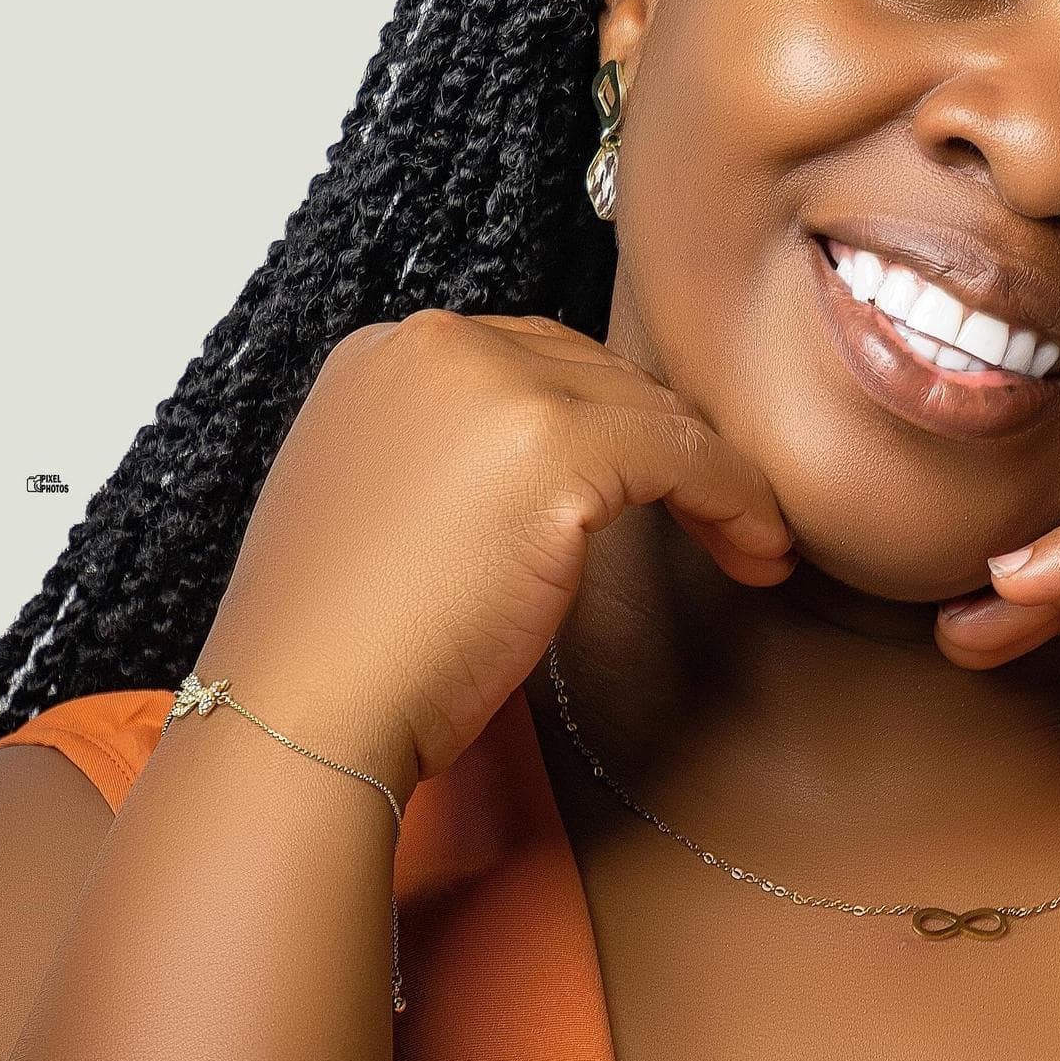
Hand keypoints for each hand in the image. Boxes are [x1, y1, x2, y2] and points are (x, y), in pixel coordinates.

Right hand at [194, 310, 796, 792]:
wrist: (302, 713)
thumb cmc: (342, 651)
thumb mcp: (384, 513)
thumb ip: (452, 464)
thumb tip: (555, 482)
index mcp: (386, 357)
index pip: (532, 364)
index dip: (607, 427)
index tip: (655, 489)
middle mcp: (435, 347)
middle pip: (597, 376)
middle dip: (664, 447)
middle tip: (723, 519)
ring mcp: (493, 385)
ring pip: (650, 409)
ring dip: (714, 477)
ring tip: (754, 546)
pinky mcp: (552, 445)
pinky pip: (685, 455)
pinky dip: (735, 499)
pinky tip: (757, 550)